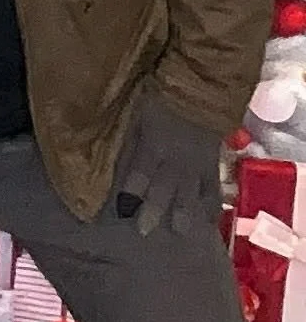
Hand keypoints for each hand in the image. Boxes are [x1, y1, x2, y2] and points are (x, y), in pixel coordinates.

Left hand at [117, 93, 222, 235]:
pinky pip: (213, 187)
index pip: (140, 172)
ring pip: (190, 191)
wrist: (200, 90)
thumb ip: (128, 139)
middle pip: (164, 187)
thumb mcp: (138, 115)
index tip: (120, 209)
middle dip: (153, 209)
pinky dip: (211, 204)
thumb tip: (107, 157)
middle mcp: (175, 158)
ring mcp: (196, 163)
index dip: (130, 190)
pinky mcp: (213, 164)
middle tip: (144, 232)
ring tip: (180, 231)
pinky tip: (209, 221)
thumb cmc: (160, 99)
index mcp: (154, 144)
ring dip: (184, 212)